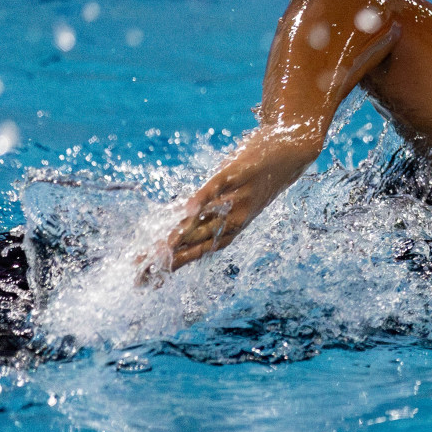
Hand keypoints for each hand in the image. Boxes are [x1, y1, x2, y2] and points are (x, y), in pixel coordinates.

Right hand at [137, 127, 320, 283]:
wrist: (294, 151)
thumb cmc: (258, 177)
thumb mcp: (232, 200)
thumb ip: (208, 214)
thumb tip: (177, 225)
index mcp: (231, 228)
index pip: (196, 252)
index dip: (171, 266)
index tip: (146, 281)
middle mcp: (235, 218)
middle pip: (194, 242)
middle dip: (166, 257)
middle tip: (138, 271)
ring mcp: (238, 197)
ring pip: (205, 221)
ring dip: (180, 235)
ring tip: (157, 250)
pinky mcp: (240, 173)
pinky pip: (219, 188)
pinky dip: (204, 199)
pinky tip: (188, 209)